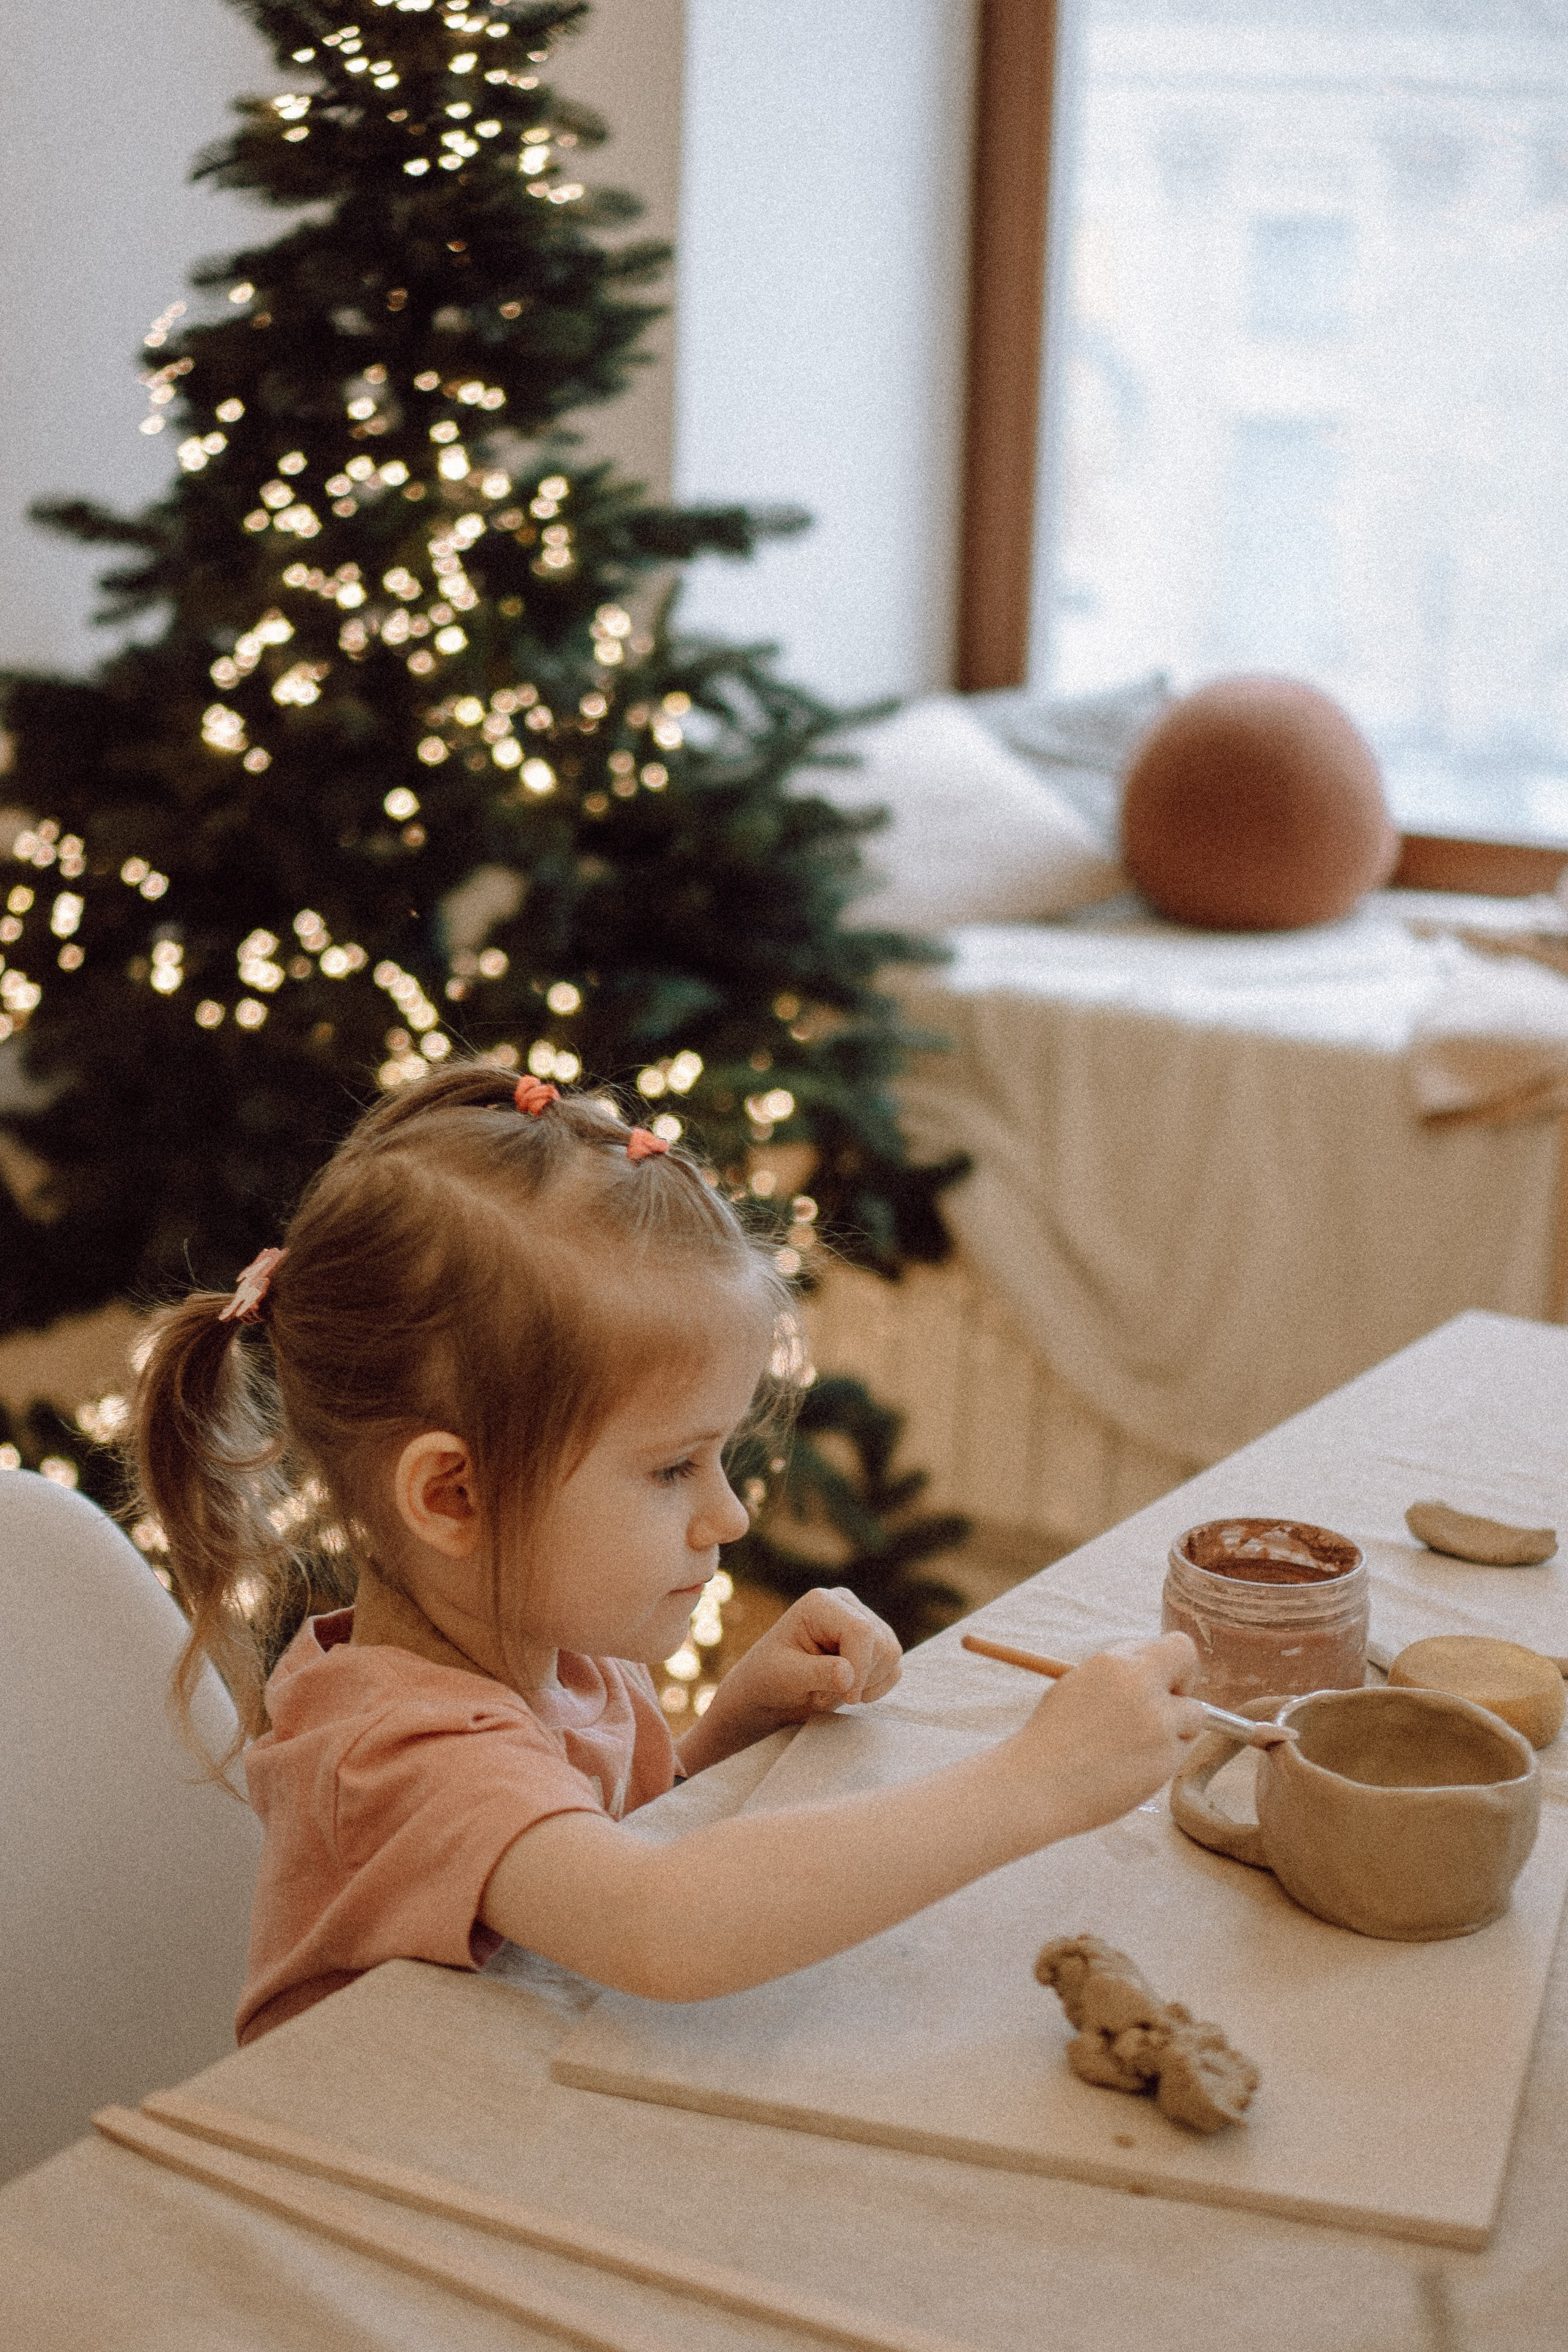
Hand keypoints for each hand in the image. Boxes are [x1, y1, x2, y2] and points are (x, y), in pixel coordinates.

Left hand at [734, 1585, 903, 1718]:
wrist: (770, 1688)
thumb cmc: (770, 1677)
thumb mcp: (786, 1676)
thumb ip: (818, 1673)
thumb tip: (849, 1676)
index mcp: (820, 1603)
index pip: (861, 1631)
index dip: (860, 1667)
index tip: (846, 1696)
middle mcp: (846, 1604)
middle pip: (881, 1643)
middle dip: (860, 1679)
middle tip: (824, 1695)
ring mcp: (863, 1620)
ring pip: (891, 1655)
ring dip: (866, 1684)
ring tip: (832, 1692)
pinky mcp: (874, 1641)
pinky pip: (894, 1667)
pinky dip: (876, 1687)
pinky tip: (849, 1692)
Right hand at [1006, 1633, 1203, 1842]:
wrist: (1037, 1784)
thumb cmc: (1053, 1738)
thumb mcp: (1080, 1684)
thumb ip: (1122, 1675)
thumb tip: (1155, 1673)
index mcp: (1116, 1663)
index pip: (1177, 1647)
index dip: (1174, 1666)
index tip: (1160, 1683)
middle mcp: (1142, 1687)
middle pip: (1190, 1673)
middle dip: (1180, 1690)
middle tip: (1157, 1713)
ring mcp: (1158, 1724)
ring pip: (1194, 1717)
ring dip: (1174, 1729)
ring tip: (1135, 1746)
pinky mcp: (1165, 1760)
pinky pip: (1180, 1752)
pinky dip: (1162, 1759)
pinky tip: (1130, 1767)